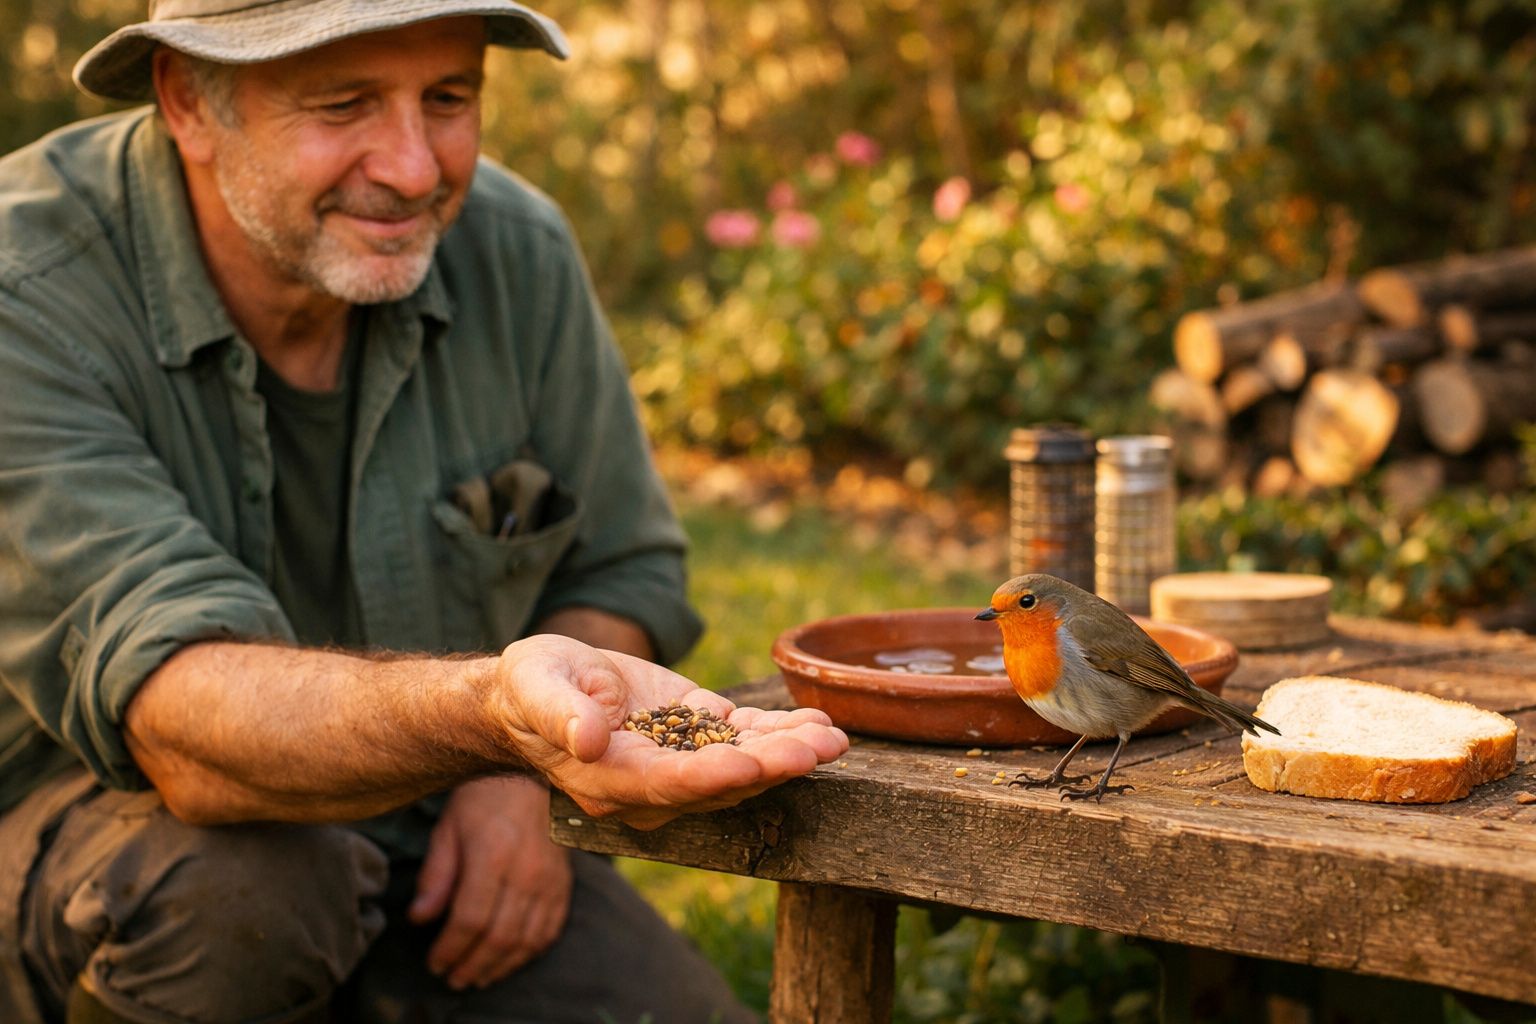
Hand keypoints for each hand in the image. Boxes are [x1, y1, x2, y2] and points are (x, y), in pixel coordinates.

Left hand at [408, 776, 572, 989]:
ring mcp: (549, 879)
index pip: (470, 918)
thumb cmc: (483, 799)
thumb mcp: (448, 829)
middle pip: (498, 936)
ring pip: (525, 939)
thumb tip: (419, 919)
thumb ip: (436, 876)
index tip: (434, 963)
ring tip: (477, 977)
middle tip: (452, 978)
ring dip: (499, 966)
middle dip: (471, 964)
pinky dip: (528, 952)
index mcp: (492, 855)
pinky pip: (550, 929)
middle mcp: (526, 871)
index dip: (450, 948)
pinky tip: (509, 960)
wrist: (532, 774)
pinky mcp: (564, 883)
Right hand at [491, 635, 848, 828]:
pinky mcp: (695, 734)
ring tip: (833, 737)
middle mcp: (651, 784)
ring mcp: (678, 761)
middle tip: (818, 749)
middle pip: (719, 784)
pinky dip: (781, 734)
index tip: (752, 766)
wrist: (540, 688)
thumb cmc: (531, 687)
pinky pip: (744, 741)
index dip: (711, 777)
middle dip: (771, 767)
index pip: (668, 785)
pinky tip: (818, 724)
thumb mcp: (536, 686)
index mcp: (610, 779)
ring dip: (789, 753)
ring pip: (741, 766)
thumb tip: (588, 740)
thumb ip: (561, 713)